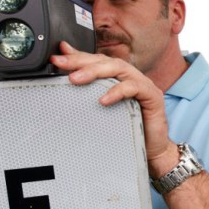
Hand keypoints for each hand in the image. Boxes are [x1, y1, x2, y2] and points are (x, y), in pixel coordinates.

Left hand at [50, 41, 178, 176]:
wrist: (152, 151)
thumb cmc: (128, 131)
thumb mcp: (102, 112)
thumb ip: (88, 95)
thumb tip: (67, 83)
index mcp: (118, 78)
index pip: (97, 61)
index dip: (77, 57)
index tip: (56, 58)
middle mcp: (131, 77)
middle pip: (105, 60)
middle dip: (81, 60)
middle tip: (60, 63)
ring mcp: (143, 84)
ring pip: (118, 68)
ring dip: (95, 71)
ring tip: (75, 79)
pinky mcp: (153, 96)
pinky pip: (134, 87)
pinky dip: (117, 91)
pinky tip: (103, 100)